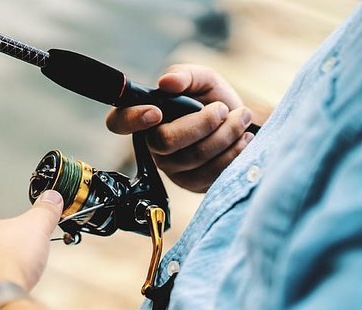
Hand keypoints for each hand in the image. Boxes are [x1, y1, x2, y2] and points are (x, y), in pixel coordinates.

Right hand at [105, 64, 255, 192]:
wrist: (242, 125)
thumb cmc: (214, 101)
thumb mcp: (203, 79)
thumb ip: (186, 75)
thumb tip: (167, 82)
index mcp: (146, 116)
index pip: (119, 122)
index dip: (131, 119)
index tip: (156, 111)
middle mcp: (153, 145)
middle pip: (165, 141)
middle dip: (202, 123)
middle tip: (221, 109)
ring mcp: (171, 168)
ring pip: (194, 156)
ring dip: (225, 134)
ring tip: (240, 118)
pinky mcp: (191, 183)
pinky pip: (211, 173)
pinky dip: (233, 152)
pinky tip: (241, 139)